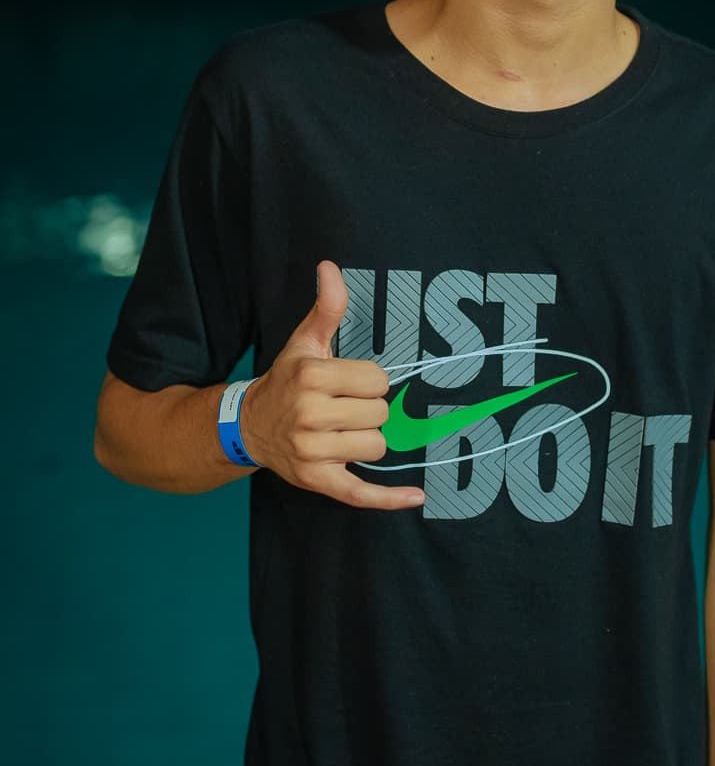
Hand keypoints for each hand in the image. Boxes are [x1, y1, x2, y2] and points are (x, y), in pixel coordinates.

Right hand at [240, 259, 424, 510]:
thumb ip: (326, 308)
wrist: (249, 425)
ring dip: (366, 440)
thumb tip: (330, 267)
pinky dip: (389, 498)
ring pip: (377, 446)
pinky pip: (361, 493)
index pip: (378, 381)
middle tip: (341, 409)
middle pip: (381, 415)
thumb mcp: (305, 343)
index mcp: (312, 377)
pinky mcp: (317, 480)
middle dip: (368, 411)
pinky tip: (415, 496)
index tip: (347, 384)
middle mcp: (309, 414)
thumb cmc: (287, 381)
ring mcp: (311, 451)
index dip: (369, 383)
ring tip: (339, 432)